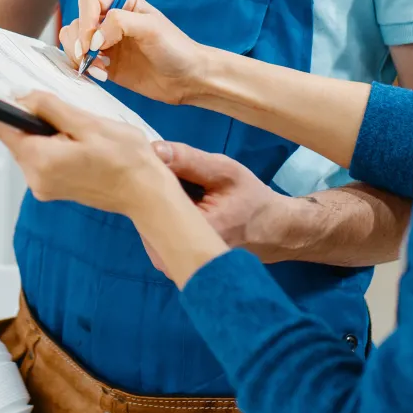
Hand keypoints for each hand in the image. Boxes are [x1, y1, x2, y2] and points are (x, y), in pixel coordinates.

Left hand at [0, 92, 178, 216]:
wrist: (147, 193)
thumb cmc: (127, 159)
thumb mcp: (88, 123)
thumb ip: (50, 108)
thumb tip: (21, 95)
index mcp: (40, 160)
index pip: (2, 128)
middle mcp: (36, 178)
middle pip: (15, 136)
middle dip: (25, 114)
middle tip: (43, 95)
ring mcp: (44, 186)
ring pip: (30, 146)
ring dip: (41, 129)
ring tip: (69, 119)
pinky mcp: (53, 188)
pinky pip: (42, 158)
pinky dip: (50, 143)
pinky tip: (72, 136)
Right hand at [59, 0, 209, 104]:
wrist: (187, 78)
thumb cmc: (175, 48)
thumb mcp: (151, 27)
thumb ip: (119, 23)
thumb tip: (94, 38)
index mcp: (122, 2)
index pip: (89, 2)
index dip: (85, 20)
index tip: (92, 40)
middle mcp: (111, 21)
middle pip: (76, 22)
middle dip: (78, 40)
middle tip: (89, 57)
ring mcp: (106, 43)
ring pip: (73, 42)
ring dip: (77, 55)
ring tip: (96, 68)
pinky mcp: (105, 64)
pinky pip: (81, 62)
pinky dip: (83, 68)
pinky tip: (101, 75)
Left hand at [153, 142, 285, 252]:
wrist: (268, 229)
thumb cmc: (249, 199)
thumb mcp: (224, 171)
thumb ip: (188, 160)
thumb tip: (153, 149)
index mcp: (191, 234)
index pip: (148, 201)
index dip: (150, 179)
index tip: (160, 164)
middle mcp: (174, 257)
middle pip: (143, 213)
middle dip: (152, 191)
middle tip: (175, 178)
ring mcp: (169, 264)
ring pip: (146, 222)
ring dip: (155, 202)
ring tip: (180, 190)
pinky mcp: (168, 263)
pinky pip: (153, 231)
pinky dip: (160, 214)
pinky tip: (178, 204)